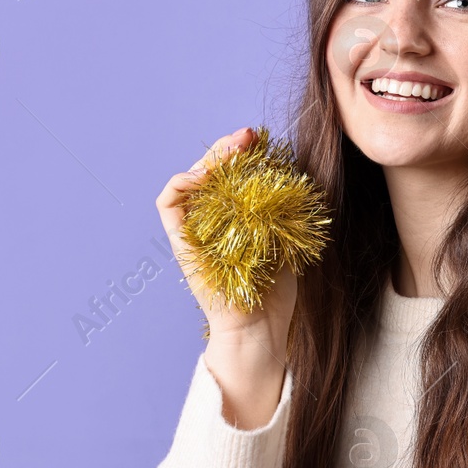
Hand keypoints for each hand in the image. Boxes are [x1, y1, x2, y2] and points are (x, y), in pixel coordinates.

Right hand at [156, 128, 298, 420]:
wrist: (262, 331)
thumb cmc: (277, 292)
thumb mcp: (289, 239)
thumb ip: (287, 209)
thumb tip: (298, 171)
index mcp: (234, 219)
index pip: (231, 175)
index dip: (245, 154)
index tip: (266, 142)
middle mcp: (210, 221)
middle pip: (209, 171)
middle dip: (228, 148)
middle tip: (250, 136)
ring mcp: (194, 231)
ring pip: (189, 180)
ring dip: (208, 158)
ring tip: (234, 149)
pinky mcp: (182, 243)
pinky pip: (169, 204)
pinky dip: (182, 182)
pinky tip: (205, 175)